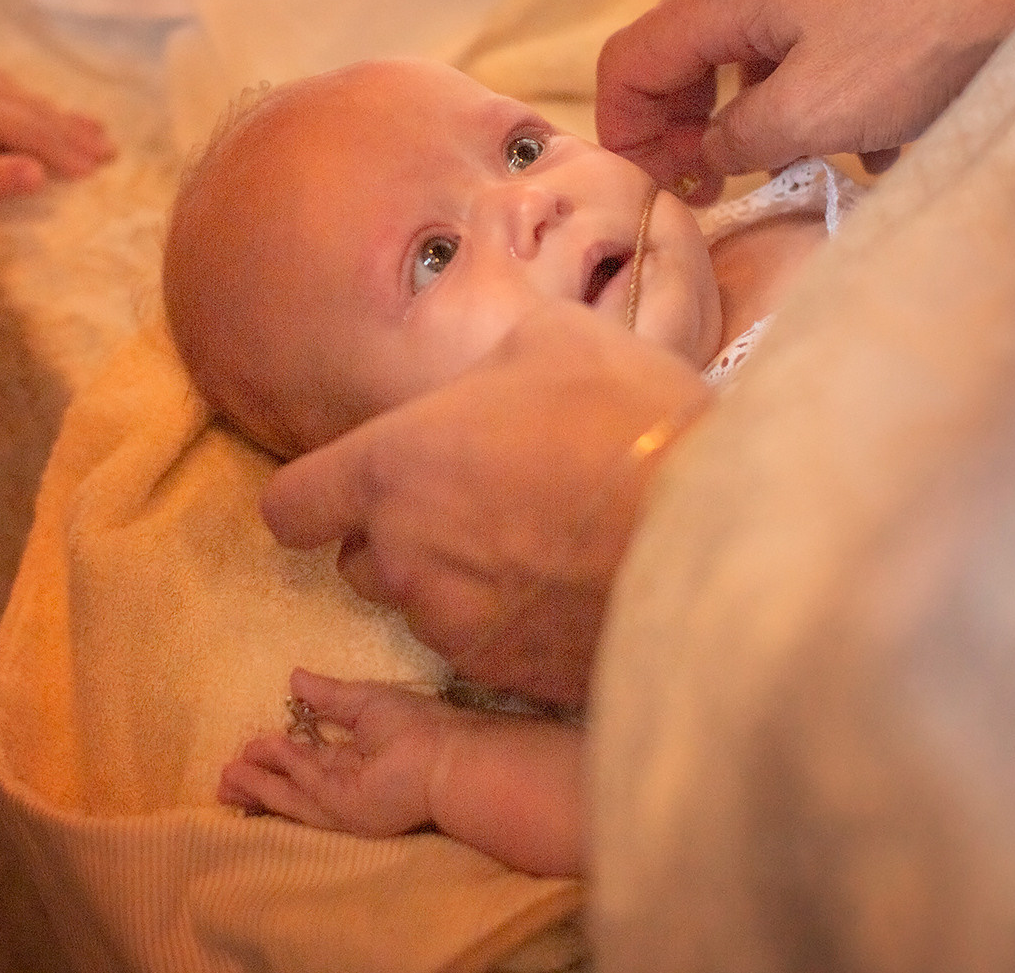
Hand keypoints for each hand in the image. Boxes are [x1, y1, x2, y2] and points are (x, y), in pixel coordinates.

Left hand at [0, 61, 115, 214]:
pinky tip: (47, 114)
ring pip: (21, 97)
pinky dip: (29, 106)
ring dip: (57, 116)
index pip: (32, 131)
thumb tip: (40, 173)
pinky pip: (2, 91)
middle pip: (32, 109)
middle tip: (113, 149)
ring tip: (95, 131)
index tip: (99, 171)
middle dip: (74, 131)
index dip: (67, 153)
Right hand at [218, 669, 450, 836]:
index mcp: (358, 759)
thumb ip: (326, 695)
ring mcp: (346, 802)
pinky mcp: (344, 811)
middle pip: (295, 786)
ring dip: (258, 787)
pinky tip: (255, 763)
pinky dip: (276, 781)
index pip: (311, 762)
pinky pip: (303, 794)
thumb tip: (293, 678)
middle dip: (260, 782)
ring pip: (292, 796)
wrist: (447, 756)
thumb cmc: (415, 725)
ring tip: (224, 779)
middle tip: (224, 775)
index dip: (280, 756)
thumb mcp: (362, 701)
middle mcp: (349, 784)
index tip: (250, 748)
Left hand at [262, 303, 708, 705]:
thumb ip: (494, 351)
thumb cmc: (630, 422)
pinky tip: (571, 592)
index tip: (353, 488)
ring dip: (458, 584)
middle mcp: (404, 557)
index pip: (290, 506)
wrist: (725, 536)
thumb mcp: (556, 339)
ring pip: (424, 609)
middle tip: (476, 506)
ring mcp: (455, 626)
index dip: (314, 496)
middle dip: (398, 538)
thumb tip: (494, 346)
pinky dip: (510, 628)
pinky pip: (485, 651)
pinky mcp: (509, 676)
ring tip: (540, 547)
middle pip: (358, 562)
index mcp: (391, 469)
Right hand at [595, 0, 1014, 202]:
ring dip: (744, 119)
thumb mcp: (811, 114)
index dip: (624, 128)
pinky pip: (797, 49)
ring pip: (740, 56)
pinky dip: (799, 98)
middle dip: (680, 127)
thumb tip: (710, 155)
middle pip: (679, 56)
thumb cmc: (926, 41)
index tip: (652, 183)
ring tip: (780, 169)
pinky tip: (851, 137)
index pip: (631, 60)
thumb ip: (736, 142)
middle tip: (704, 186)